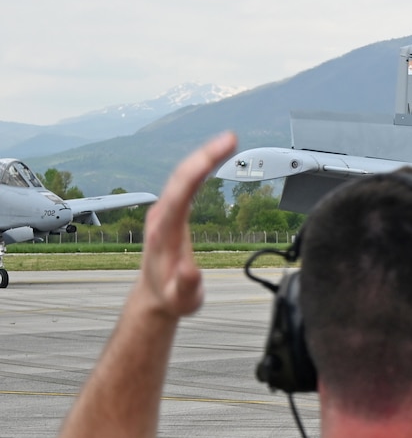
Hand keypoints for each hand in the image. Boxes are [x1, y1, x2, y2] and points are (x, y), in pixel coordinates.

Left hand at [136, 133, 237, 319]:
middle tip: (231, 138)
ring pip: (181, 176)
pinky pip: (183, 183)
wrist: (154, 297)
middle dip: (205, 153)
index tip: (223, 150)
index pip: (183, 189)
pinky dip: (199, 167)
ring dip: (203, 156)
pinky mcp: (168, 212)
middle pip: (181, 176)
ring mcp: (162, 212)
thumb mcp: (182, 299)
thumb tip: (191, 268)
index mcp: (164, 231)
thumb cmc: (170, 297)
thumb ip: (186, 284)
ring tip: (227, 142)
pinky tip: (211, 158)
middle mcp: (160, 216)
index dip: (202, 166)